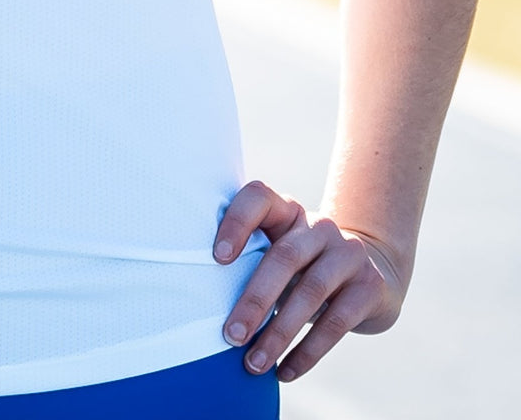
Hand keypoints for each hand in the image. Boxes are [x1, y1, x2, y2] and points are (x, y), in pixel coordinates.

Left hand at [213, 180, 407, 382]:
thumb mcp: (279, 252)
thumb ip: (249, 260)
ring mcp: (348, 253)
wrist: (371, 273)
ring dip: (278, 333)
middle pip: (283, 257)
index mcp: (286, 210)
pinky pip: (336, 323)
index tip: (216, 258)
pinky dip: (307, 352)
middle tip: (230, 335)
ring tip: (253, 364)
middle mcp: (319, 226)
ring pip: (310, 292)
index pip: (258, 198)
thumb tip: (199, 301)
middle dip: (254, 300)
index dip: (236, 223)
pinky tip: (285, 372)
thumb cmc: (303, 267)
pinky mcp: (369, 286)